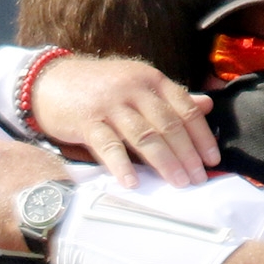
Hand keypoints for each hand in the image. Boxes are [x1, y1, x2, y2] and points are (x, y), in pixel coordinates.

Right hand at [26, 55, 218, 186]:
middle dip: (187, 154)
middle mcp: (133, 87)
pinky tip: (133, 184)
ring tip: (178, 184)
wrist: (49, 80)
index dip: (201, 135)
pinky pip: (109, 145)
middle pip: (168, 124)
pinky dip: (122, 166)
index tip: (213, 159)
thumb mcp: (137, 85)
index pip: (184, 107)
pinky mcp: (87, 120)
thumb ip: (170, 98)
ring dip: (165, 162)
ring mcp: (110, 103)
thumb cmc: (99, 88)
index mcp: (150, 79)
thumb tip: (208, 106)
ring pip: (144, 135)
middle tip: (199, 179)